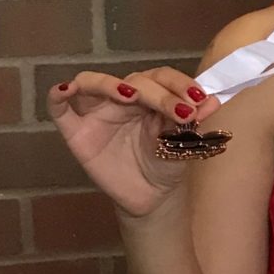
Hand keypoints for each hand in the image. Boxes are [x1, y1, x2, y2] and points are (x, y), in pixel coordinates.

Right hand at [48, 68, 221, 218]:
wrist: (151, 195)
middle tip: (181, 112)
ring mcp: (98, 111)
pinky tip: (66, 90)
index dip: (180, 85)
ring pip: (93, 83)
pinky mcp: (76, 131)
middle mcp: (124, 97)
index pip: (163, 77)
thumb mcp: (185, 143)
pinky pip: (59, 108)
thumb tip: (214, 101)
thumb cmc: (167, 162)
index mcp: (153, 95)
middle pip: (135, 80)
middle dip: (160, 94)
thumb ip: (194, 123)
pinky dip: (58, 94)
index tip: (200, 101)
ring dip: (110, 83)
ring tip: (130, 94)